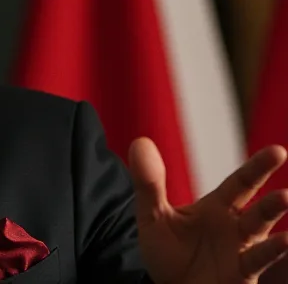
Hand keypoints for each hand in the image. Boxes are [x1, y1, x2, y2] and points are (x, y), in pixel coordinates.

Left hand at [130, 138, 287, 283]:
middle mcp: (235, 227)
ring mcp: (241, 250)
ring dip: (272, 213)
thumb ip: (148, 182)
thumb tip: (140, 142)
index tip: (277, 151)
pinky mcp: (240, 274)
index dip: (258, 167)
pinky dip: (271, 251)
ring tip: (284, 197)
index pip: (241, 183)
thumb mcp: (153, 216)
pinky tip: (285, 239)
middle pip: (259, 206)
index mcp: (218, 208)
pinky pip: (257, 260)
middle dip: (272, 190)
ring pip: (260, 229)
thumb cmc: (167, 252)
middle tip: (284, 164)